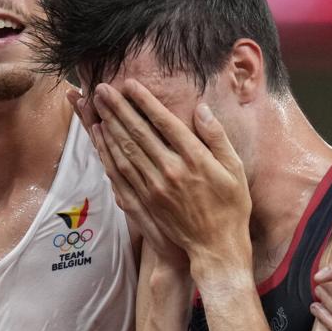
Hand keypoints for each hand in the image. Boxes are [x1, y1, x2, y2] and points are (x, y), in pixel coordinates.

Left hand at [90, 80, 251, 273]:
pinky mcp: (145, 200)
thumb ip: (217, 137)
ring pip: (126, 149)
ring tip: (97, 104)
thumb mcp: (234, 169)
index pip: (164, 123)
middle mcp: (171, 170)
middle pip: (139, 132)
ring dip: (109, 124)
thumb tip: (201, 109)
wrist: (216, 247)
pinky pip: (122, 171)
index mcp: (195, 159)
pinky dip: (109, 151)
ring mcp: (155, 186)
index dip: (145, 101)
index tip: (130, 84)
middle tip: (102, 88)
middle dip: (119, 107)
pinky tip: (101, 137)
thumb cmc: (231, 206)